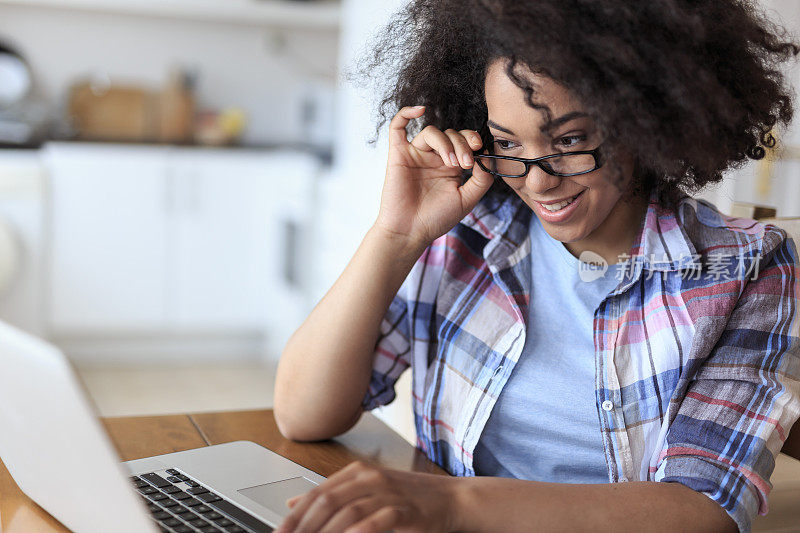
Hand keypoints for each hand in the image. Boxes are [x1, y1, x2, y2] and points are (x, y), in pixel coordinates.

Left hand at [274, 460, 458, 532]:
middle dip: (303, 526)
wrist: (453, 499)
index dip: (294, 516)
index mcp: (358, 472)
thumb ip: (333, 495)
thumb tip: (295, 502)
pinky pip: (376, 522)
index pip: (316, 493)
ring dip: (325, 532)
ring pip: (347, 512)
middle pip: (326, 502)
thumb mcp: (368, 491)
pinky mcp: (405, 510)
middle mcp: (370, 478)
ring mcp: (388, 492)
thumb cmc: (411, 498)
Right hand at [373, 106, 493, 250]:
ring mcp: (416, 154)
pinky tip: (420, 110)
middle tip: (466, 163)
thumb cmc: (436, 219)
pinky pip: (397, 126)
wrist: (410, 232)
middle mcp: (434, 157)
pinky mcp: (398, 155)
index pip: (464, 141)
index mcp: (450, 166)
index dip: (473, 140)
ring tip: (451, 163)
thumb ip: (482, 179)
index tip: (480, 149)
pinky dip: (406, 113)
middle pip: (450, 134)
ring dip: (445, 143)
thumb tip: (489, 157)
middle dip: (462, 145)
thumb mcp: (467, 199)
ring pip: (431, 131)